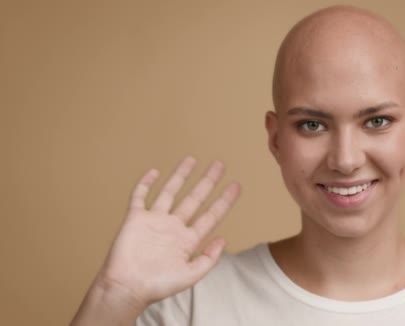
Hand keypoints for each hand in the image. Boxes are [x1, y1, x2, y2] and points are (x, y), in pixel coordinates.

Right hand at [96, 156, 239, 306]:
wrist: (126, 287)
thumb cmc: (156, 286)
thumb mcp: (190, 275)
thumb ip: (208, 258)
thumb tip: (223, 238)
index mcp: (187, 240)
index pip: (211, 215)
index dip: (224, 201)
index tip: (236, 186)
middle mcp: (173, 227)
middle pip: (194, 199)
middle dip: (207, 182)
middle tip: (220, 165)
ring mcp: (154, 221)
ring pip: (170, 192)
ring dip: (180, 176)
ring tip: (192, 159)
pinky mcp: (135, 219)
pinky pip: (140, 196)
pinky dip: (145, 183)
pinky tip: (154, 172)